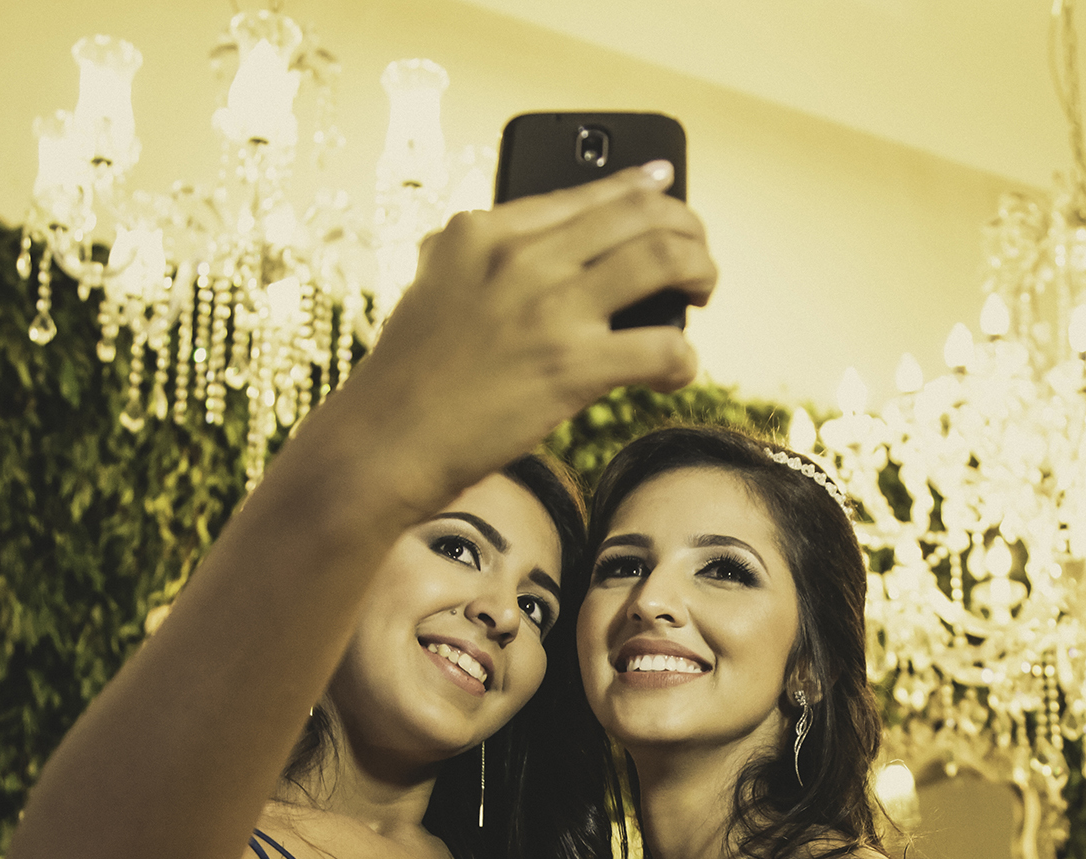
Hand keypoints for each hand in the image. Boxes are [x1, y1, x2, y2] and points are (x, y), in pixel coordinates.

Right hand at [288, 161, 717, 525]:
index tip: (667, 186)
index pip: (586, 192)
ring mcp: (548, 309)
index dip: (641, 187)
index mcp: (483, 231)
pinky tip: (677, 373)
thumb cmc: (406, 383)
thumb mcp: (431, 291)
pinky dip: (684, 359)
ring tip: (701, 296)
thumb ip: (476, 262)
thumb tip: (535, 255)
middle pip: (641, 214)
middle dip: (686, 231)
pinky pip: (664, 347)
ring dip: (700, 273)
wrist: (383, 445)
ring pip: (665, 259)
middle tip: (696, 262)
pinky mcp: (572, 367)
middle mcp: (521, 257)